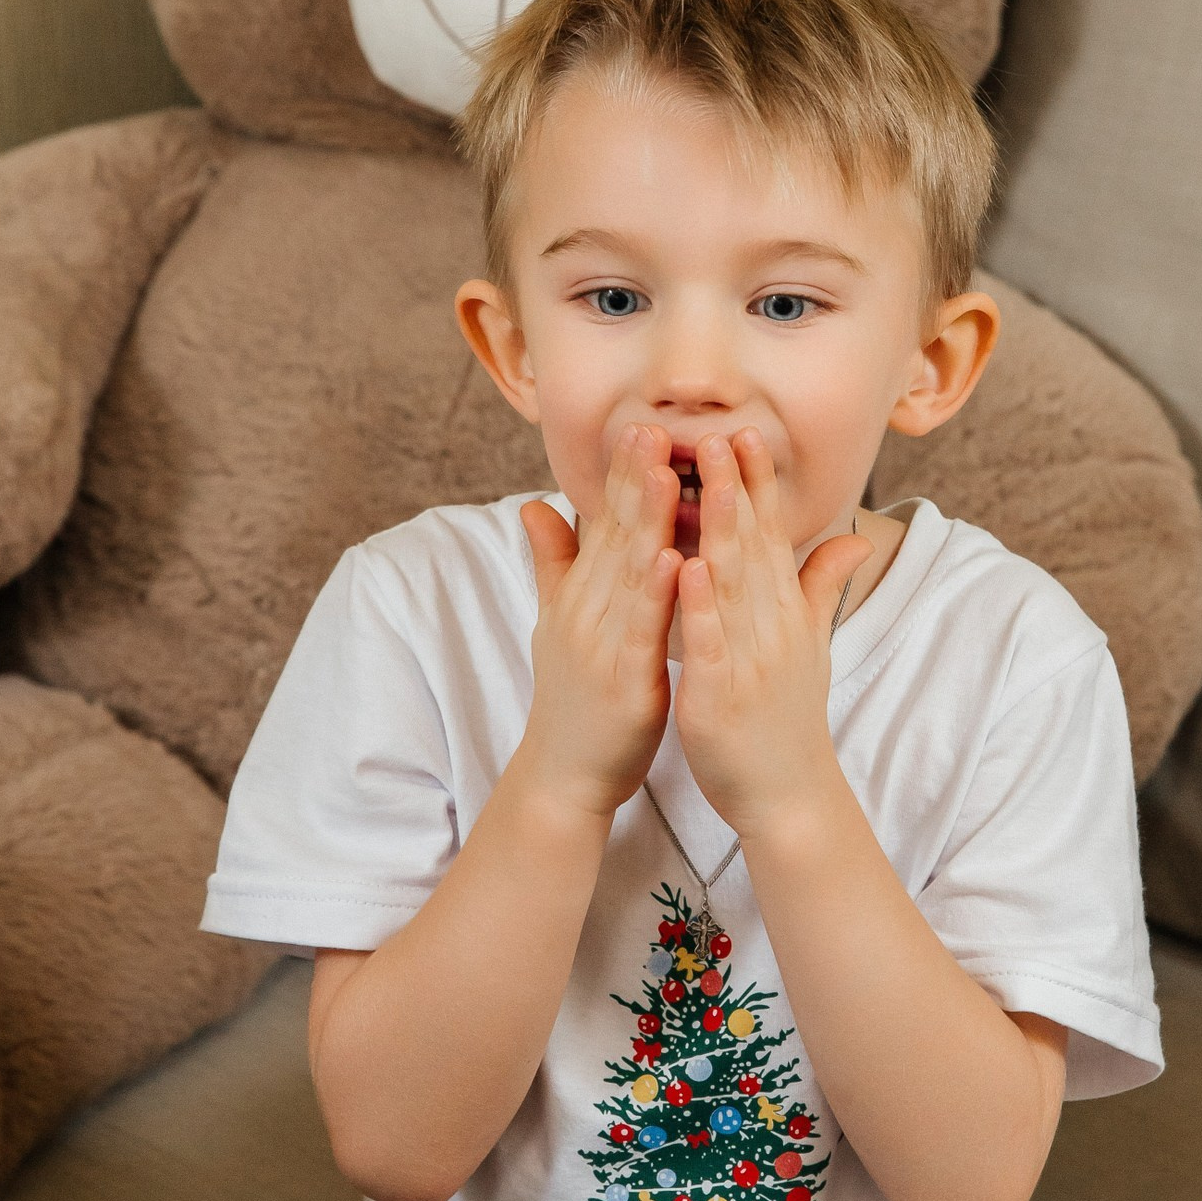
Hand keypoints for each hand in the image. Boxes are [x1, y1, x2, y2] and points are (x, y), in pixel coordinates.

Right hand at [515, 425, 681, 820]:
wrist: (566, 774)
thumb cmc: (574, 696)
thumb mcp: (558, 622)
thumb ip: (553, 562)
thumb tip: (533, 504)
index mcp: (581, 595)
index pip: (602, 523)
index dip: (621, 475)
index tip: (642, 426)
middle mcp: (586, 611)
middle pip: (612, 536)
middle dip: (632, 480)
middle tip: (652, 426)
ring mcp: (601, 645)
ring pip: (625, 574)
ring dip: (644, 522)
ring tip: (664, 473)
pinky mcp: (622, 681)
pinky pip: (640, 631)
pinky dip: (652, 594)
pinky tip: (668, 559)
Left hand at [673, 429, 867, 836]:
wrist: (787, 794)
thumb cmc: (788, 716)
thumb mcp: (810, 644)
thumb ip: (823, 585)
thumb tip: (855, 537)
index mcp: (785, 612)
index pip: (773, 536)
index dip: (760, 485)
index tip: (746, 433)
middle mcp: (773, 627)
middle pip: (754, 546)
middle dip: (737, 487)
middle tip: (719, 432)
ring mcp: (751, 658)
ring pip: (735, 583)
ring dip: (720, 527)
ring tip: (704, 477)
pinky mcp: (723, 694)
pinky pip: (712, 643)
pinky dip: (701, 606)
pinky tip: (685, 567)